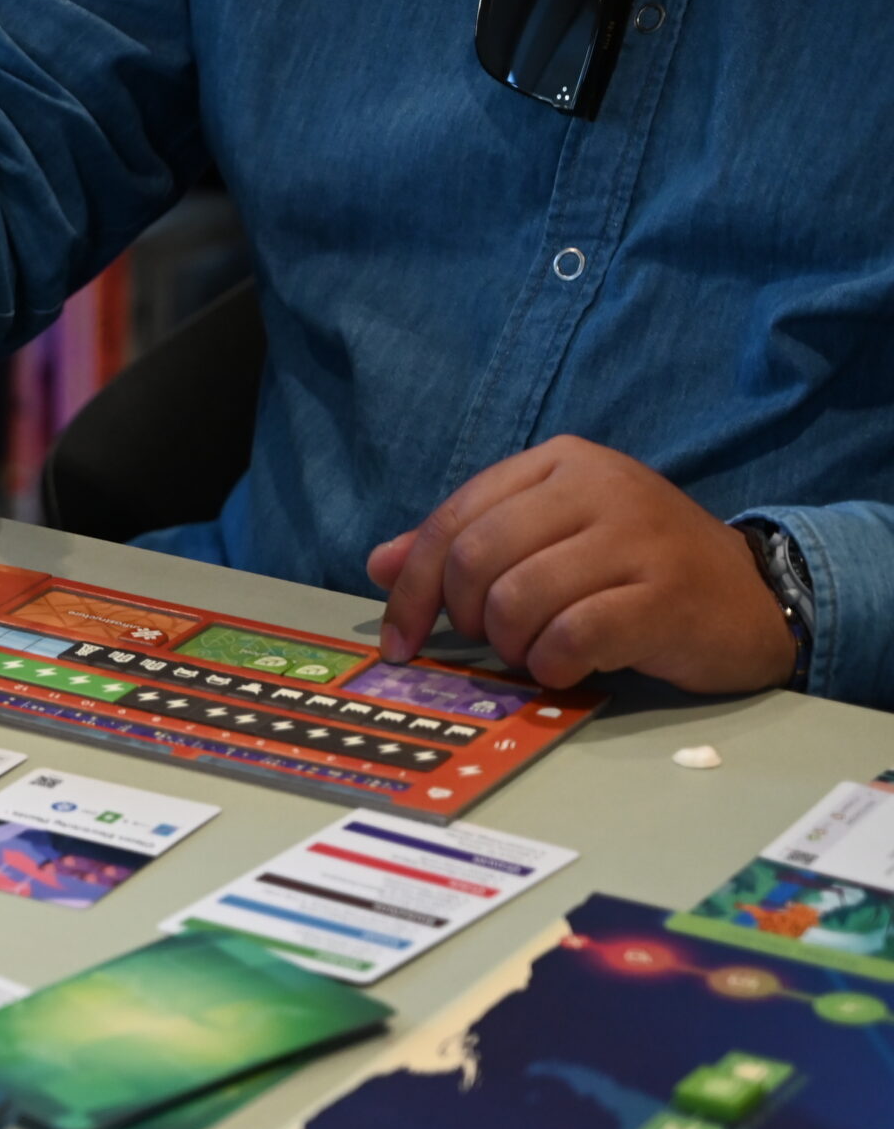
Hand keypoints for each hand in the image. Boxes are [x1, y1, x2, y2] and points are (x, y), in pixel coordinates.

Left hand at [368, 436, 794, 694]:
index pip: (453, 520)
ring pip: (517, 600)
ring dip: (513, 646)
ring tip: (540, 650)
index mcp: (559, 463)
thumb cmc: (632, 569)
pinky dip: (554, 665)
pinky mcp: (665, 594)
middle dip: (468, 618)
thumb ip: (467, 544)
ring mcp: (637, 536)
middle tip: (495, 641)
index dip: (412, 589)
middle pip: (475, 560)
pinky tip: (570, 665)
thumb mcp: (549, 539)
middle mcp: (598, 485)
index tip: (399, 641)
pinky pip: (570, 637)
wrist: (748, 595)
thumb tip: (380, 562)